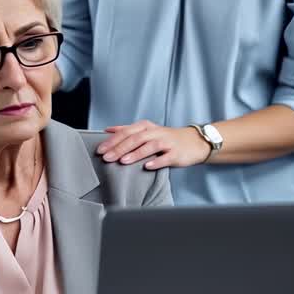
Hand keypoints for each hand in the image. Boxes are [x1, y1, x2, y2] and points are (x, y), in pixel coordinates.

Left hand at [96, 122, 211, 168]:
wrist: (193, 142)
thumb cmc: (166, 138)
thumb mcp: (147, 130)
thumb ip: (127, 130)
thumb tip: (107, 130)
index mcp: (146, 127)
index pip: (126, 132)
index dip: (112, 140)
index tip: (100, 150)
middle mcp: (155, 132)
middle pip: (135, 139)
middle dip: (119, 148)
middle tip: (106, 158)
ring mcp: (167, 142)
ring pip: (149, 146)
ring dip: (135, 153)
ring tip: (123, 161)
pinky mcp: (176, 153)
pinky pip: (165, 157)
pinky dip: (156, 161)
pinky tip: (147, 166)